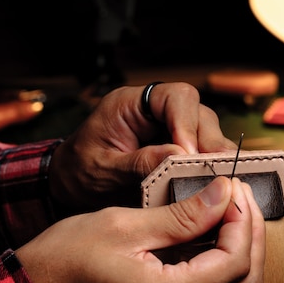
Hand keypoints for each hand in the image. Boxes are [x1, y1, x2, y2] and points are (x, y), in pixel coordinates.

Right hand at [16, 175, 264, 282]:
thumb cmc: (65, 257)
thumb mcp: (123, 224)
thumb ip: (180, 215)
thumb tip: (222, 194)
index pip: (233, 262)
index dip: (242, 221)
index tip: (233, 191)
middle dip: (251, 238)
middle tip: (238, 203)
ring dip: (248, 272)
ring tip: (235, 234)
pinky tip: (217, 265)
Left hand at [49, 82, 236, 212]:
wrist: (68, 185)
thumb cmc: (78, 173)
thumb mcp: (102, 171)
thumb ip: (137, 163)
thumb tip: (178, 155)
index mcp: (129, 104)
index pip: (174, 97)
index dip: (187, 123)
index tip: (189, 154)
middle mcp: (152, 111)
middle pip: (196, 112)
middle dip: (206, 141)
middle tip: (213, 172)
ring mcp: (165, 128)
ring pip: (204, 131)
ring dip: (210, 155)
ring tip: (215, 179)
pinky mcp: (172, 147)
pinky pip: (198, 150)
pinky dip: (205, 165)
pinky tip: (210, 182)